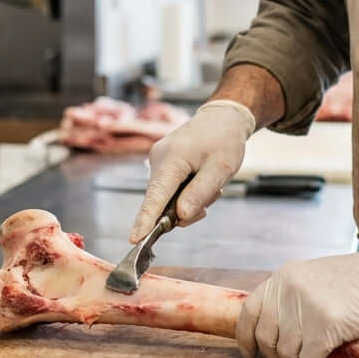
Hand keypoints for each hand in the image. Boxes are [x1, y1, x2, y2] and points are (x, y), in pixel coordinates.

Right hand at [128, 99, 255, 242]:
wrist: (223, 118)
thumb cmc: (224, 140)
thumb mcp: (221, 168)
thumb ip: (199, 193)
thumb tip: (180, 216)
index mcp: (172, 159)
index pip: (155, 195)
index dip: (145, 219)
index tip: (134, 239)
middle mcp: (158, 159)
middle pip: (161, 201)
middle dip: (184, 209)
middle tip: (212, 196)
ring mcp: (158, 161)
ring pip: (166, 198)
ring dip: (188, 200)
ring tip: (211, 184)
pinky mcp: (162, 164)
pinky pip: (169, 190)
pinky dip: (186, 193)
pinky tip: (201, 181)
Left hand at [236, 240, 358, 357]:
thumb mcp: (313, 277)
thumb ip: (292, 296)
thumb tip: (276, 327)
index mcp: (284, 277)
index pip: (249, 311)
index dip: (246, 336)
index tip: (249, 351)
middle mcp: (289, 291)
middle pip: (266, 338)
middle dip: (278, 356)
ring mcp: (306, 308)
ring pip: (287, 353)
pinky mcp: (326, 326)